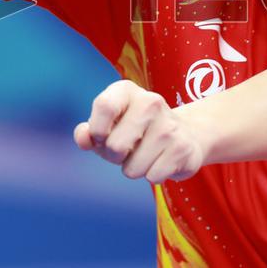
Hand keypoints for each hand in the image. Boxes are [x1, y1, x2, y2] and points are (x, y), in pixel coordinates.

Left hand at [74, 80, 208, 183]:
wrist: (183, 134)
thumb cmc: (134, 132)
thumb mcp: (108, 128)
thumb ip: (89, 133)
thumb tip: (83, 138)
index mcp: (127, 91)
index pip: (105, 106)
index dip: (97, 130)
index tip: (101, 137)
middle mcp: (151, 102)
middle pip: (115, 145)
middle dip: (114, 157)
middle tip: (126, 149)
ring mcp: (169, 125)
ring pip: (133, 168)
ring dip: (134, 168)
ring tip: (145, 153)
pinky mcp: (182, 148)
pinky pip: (152, 177)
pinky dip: (153, 175)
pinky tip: (161, 159)